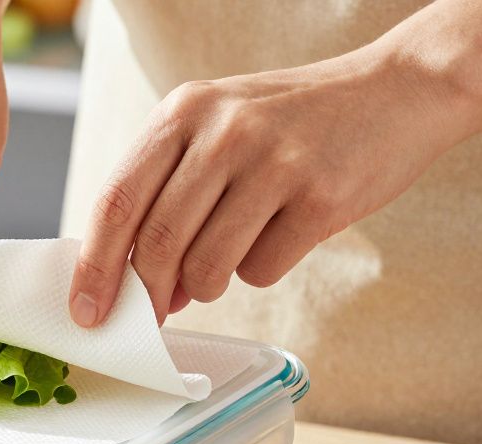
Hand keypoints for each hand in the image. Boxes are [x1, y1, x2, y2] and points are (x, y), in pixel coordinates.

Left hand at [68, 48, 469, 326]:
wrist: (396, 91)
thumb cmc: (293, 122)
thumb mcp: (218, 127)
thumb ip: (169, 192)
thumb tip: (135, 281)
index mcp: (183, 111)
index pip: (117, 200)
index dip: (94, 266)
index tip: (85, 311)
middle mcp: (224, 130)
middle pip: (157, 243)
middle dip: (149, 295)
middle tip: (153, 315)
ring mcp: (274, 161)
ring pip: (207, 267)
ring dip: (208, 285)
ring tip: (230, 256)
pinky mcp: (320, 197)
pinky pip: (262, 269)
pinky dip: (261, 269)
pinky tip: (282, 234)